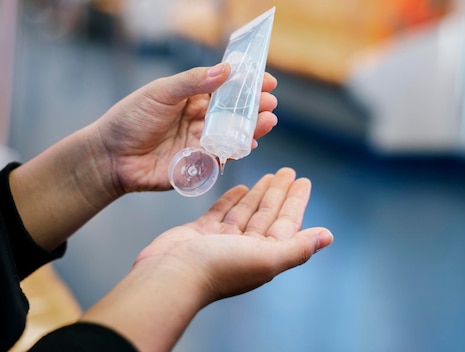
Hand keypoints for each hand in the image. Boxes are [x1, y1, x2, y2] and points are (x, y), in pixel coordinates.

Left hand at [93, 63, 278, 193]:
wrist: (111, 157)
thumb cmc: (130, 120)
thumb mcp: (161, 93)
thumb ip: (193, 82)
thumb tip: (226, 70)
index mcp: (192, 98)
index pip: (225, 88)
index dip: (246, 84)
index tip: (266, 80)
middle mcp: (200, 120)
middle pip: (234, 112)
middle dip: (255, 106)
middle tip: (270, 102)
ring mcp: (201, 142)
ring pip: (233, 134)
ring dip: (253, 127)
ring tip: (268, 120)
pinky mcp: (199, 164)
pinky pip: (224, 156)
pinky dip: (239, 150)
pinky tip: (250, 143)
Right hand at [133, 167, 333, 304]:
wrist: (171, 276)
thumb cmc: (219, 268)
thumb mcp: (267, 258)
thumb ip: (298, 246)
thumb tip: (328, 236)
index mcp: (265, 254)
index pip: (287, 223)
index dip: (296, 202)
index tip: (304, 181)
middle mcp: (246, 248)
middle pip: (268, 214)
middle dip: (279, 193)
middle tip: (288, 171)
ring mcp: (222, 241)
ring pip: (247, 212)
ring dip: (259, 194)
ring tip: (269, 174)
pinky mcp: (200, 234)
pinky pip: (221, 213)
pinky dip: (232, 200)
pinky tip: (241, 188)